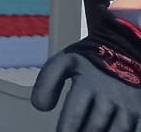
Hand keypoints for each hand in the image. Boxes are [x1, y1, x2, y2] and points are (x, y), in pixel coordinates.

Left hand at [32, 10, 140, 131]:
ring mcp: (129, 102)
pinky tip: (110, 131)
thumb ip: (47, 83)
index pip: (74, 115)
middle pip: (94, 127)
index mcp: (88, 82)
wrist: (122, 49)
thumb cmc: (89, 60)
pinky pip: (136, 128)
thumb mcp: (63, 63)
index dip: (66, 129)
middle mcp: (110, 93)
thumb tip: (41, 107)